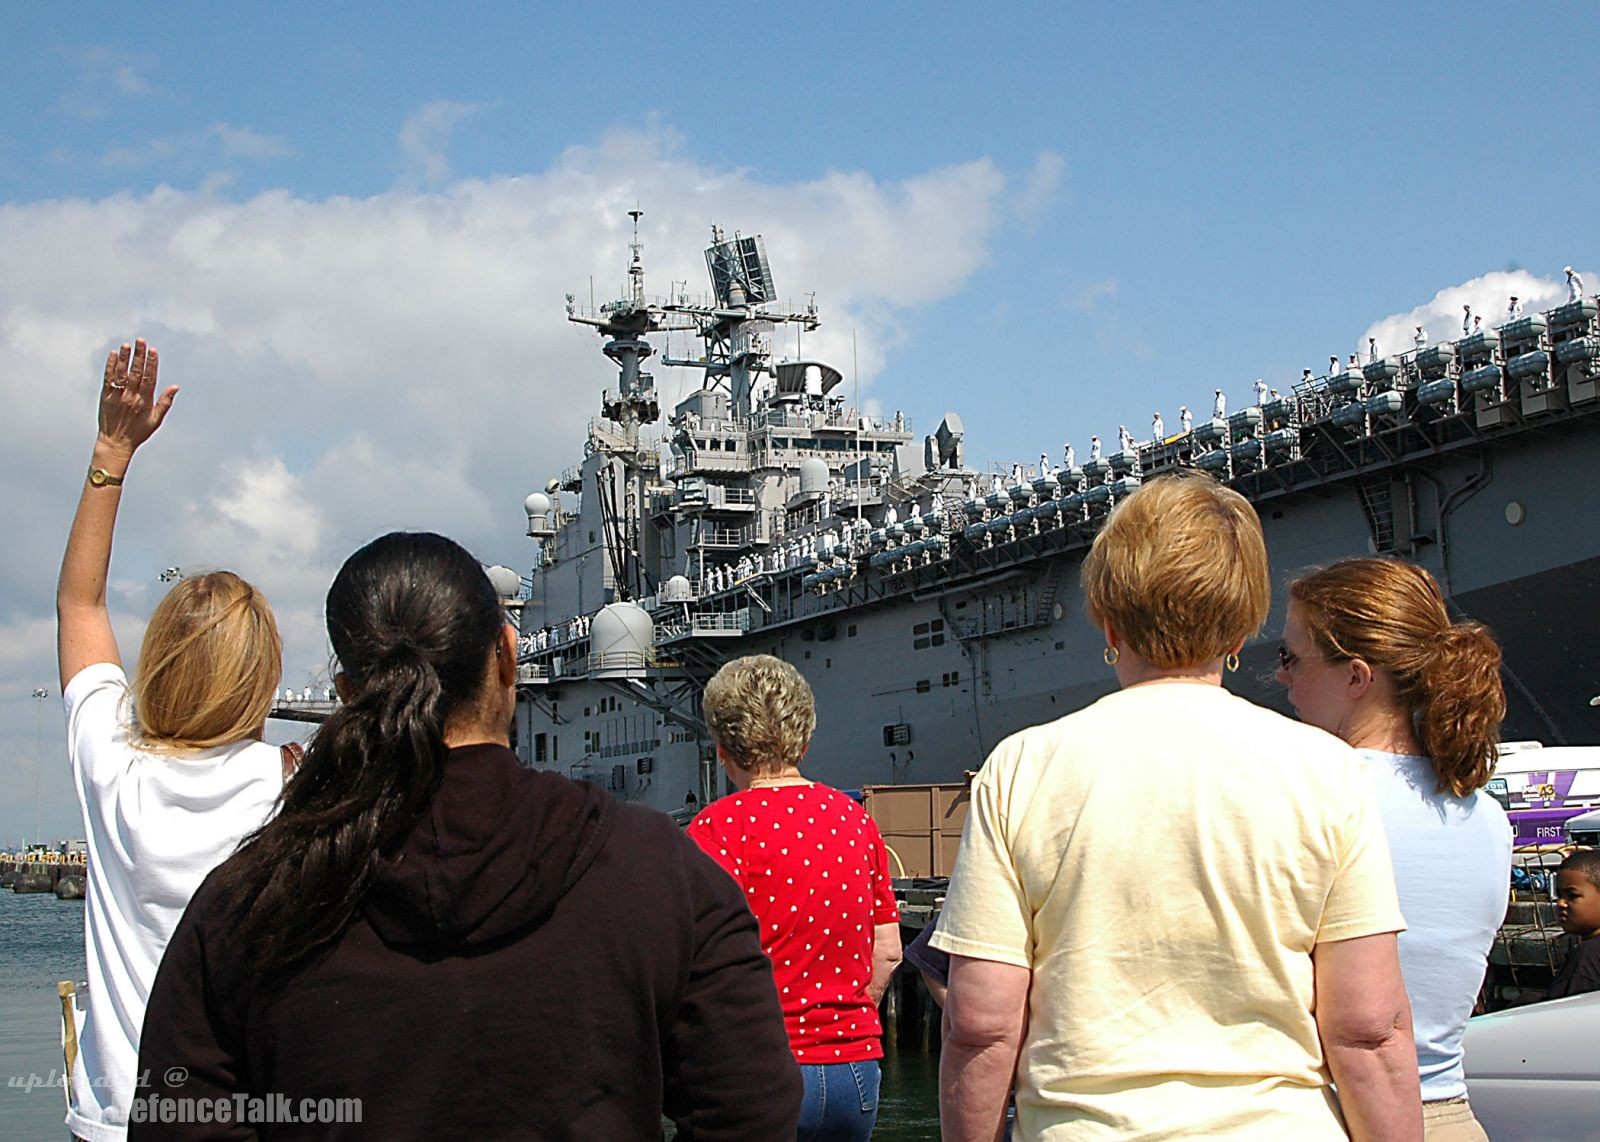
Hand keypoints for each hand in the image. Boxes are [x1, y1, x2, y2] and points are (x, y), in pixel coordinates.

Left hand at [98, 338, 177, 458]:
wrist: (115, 443)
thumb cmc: (137, 433)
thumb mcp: (155, 420)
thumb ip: (165, 402)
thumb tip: (175, 387)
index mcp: (144, 402)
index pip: (149, 379)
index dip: (151, 364)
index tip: (153, 351)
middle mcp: (131, 397)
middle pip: (136, 373)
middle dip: (138, 356)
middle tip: (140, 341)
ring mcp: (117, 396)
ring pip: (121, 374)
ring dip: (124, 358)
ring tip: (127, 345)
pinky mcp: (105, 397)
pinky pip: (108, 379)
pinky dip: (110, 366)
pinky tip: (114, 355)